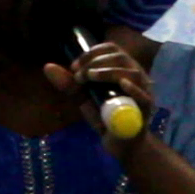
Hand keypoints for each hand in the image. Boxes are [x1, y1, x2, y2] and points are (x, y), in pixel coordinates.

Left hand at [44, 42, 154, 157]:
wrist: (120, 144)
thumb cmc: (105, 118)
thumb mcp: (83, 99)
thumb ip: (69, 84)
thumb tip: (47, 66)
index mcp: (122, 68)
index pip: (111, 49)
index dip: (91, 53)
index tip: (74, 67)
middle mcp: (135, 76)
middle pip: (120, 57)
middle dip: (96, 62)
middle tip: (79, 75)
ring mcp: (143, 92)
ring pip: (132, 73)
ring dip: (109, 71)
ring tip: (91, 76)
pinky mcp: (146, 110)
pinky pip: (143, 96)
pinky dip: (133, 88)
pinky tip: (122, 83)